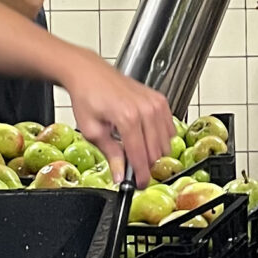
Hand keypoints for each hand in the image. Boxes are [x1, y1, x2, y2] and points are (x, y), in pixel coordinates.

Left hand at [56, 54, 174, 183]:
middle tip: (131, 167)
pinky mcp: (161, 100)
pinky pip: (169, 129)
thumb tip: (121, 176)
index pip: (140, 156)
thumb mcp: (92, 130)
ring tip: (134, 148)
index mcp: (127, 117)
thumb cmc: (88, 96)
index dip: (139, 176)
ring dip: (152, 151)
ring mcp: (156, 103)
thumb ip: (110, 154)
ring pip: (165, 143)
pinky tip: (144, 135)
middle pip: (155, 152)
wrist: (90, 73)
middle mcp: (146, 109)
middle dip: (144, 164)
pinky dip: (159, 137)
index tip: (138, 185)